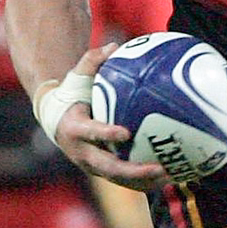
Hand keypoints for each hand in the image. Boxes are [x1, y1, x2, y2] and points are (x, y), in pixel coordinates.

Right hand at [46, 44, 167, 192]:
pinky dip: (144, 182)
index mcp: (74, 129)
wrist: (56, 120)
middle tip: (159, 167)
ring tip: (171, 176)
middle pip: (108, 167)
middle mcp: (82, 153)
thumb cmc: (71, 94)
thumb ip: (92, 61)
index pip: (91, 133)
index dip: (107, 133)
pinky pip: (124, 181)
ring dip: (144, 181)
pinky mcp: (101, 172)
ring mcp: (91, 166)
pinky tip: (169, 176)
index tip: (126, 132)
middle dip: (133, 170)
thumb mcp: (76, 77)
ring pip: (119, 179)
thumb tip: (114, 46)